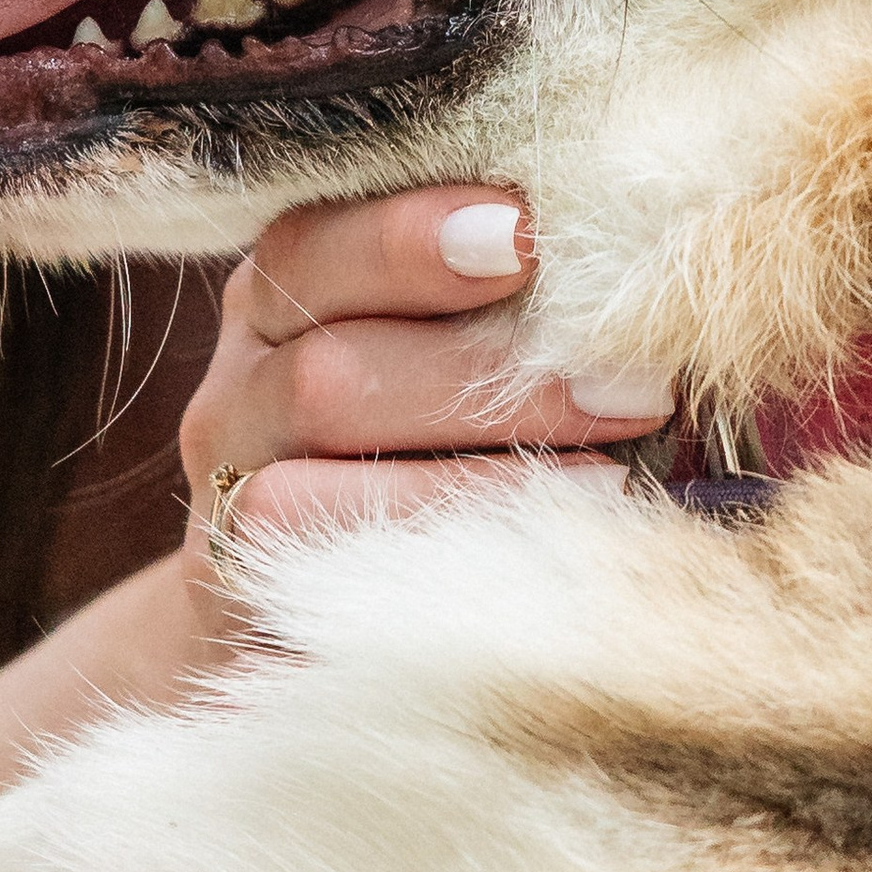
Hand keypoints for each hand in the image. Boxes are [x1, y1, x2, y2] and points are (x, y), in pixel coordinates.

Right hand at [176, 186, 671, 580]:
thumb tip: (648, 268)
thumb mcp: (458, 362)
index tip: (524, 235)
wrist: (313, 636)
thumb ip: (513, 311)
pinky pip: (319, 589)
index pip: (312, 243)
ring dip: (472, 483)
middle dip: (482, 377)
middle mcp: (237, 399)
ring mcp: (223, 512)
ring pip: (306, 490)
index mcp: (282, 303)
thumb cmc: (437, 465)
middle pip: (322, 369)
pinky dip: (437, 568)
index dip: (409, 238)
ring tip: (607, 482)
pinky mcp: (236, 620)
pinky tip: (541, 556)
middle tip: (632, 387)